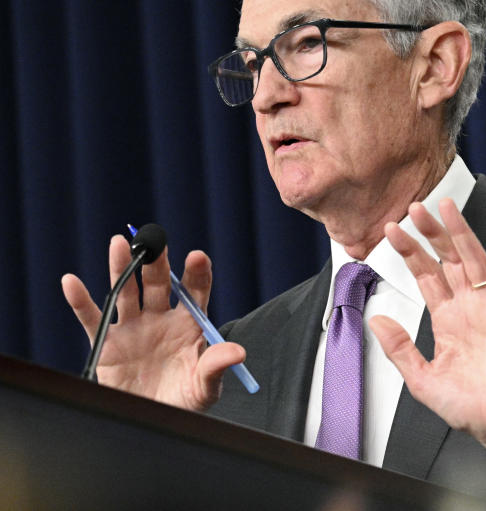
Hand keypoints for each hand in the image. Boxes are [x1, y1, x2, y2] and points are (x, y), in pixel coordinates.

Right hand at [62, 235, 244, 410]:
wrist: (151, 423)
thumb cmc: (183, 402)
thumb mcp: (204, 387)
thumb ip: (216, 366)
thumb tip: (238, 352)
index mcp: (190, 324)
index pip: (195, 292)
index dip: (197, 274)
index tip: (197, 257)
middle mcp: (161, 319)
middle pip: (159, 284)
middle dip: (157, 262)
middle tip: (155, 239)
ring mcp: (133, 328)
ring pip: (127, 292)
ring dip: (121, 268)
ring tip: (119, 243)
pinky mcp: (107, 344)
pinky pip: (92, 319)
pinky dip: (81, 301)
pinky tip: (71, 281)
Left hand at [369, 199, 485, 463]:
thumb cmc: (467, 406)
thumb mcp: (422, 379)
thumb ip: (399, 348)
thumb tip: (375, 319)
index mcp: (447, 318)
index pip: (425, 275)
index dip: (409, 252)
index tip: (391, 229)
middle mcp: (468, 307)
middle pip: (447, 260)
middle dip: (431, 234)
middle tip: (414, 207)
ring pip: (475, 261)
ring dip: (461, 234)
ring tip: (446, 208)